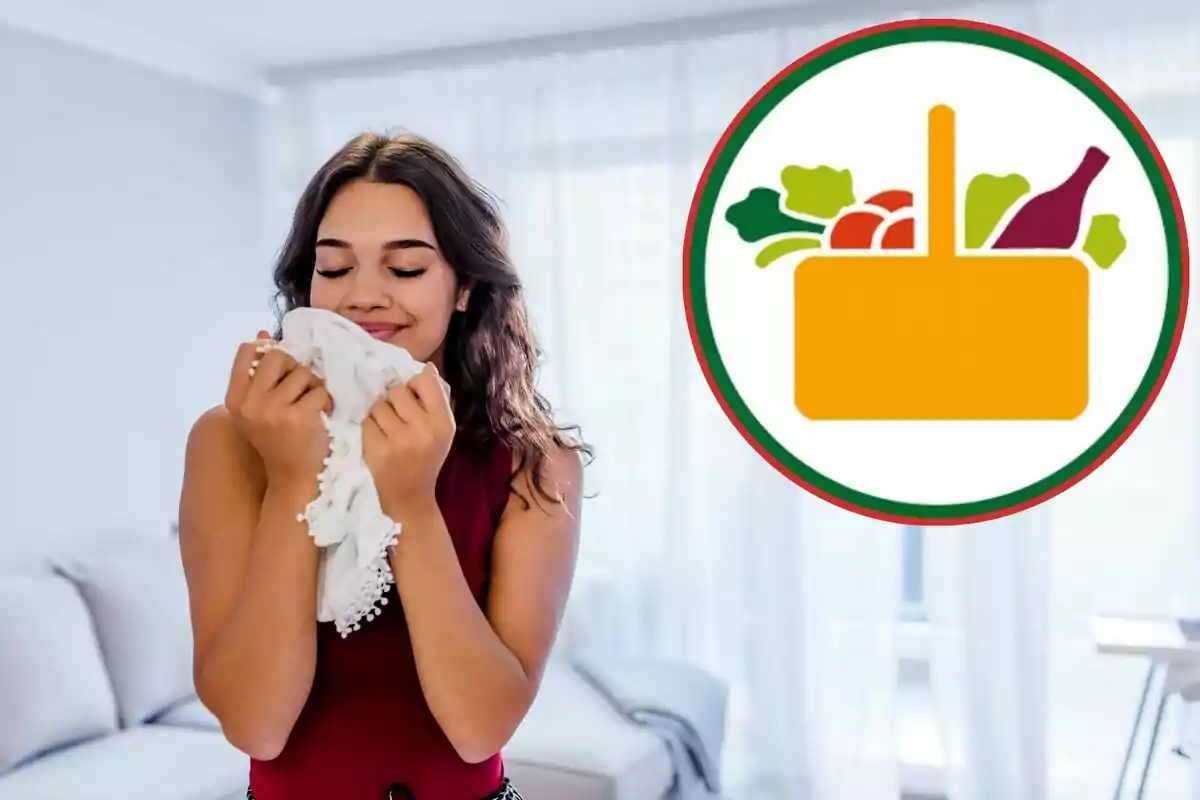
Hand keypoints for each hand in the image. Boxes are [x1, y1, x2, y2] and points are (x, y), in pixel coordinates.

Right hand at [224, 330, 332, 485]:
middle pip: (277, 356)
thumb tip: (263, 333)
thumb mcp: (259, 407)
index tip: (281, 366)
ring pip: (303, 373)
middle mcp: (249, 404)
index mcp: (235, 399)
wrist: (292, 477)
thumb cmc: (277, 439)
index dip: (268, 349)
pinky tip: (322, 415)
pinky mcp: (298, 418)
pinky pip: (319, 391)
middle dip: (295, 367)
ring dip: (313, 385)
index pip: (247, 351)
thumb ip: (259, 372)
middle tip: (301, 386)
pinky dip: (326, 401)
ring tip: (312, 404)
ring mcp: (273, 411)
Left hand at [363, 363, 454, 522]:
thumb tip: (427, 368)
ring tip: (388, 429)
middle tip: (399, 417)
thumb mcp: (442, 430)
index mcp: (443, 422)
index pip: (425, 379)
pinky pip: (366, 422)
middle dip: (395, 400)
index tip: (414, 397)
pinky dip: (369, 428)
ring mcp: (397, 440)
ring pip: (378, 405)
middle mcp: (422, 428)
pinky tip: (378, 440)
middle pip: (397, 390)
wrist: (409, 497)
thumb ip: (436, 400)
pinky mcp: (375, 449)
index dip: (415, 384)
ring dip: (380, 414)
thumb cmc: (427, 458)